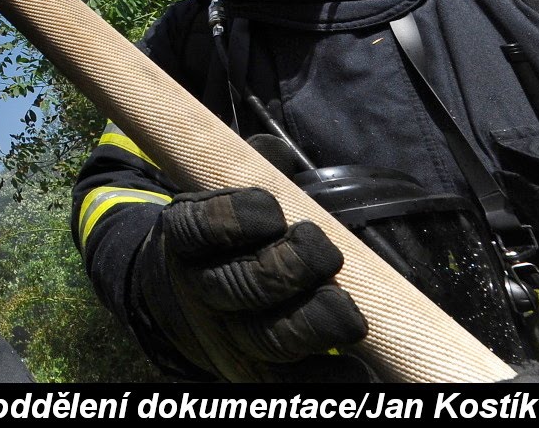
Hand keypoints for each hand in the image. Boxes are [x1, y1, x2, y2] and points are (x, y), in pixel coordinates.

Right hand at [134, 187, 369, 381]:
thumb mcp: (222, 189)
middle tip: (324, 252)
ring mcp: (229, 336)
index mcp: (186, 238)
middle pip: (240, 286)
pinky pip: (292, 384)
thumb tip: (281, 153)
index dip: (236, 219)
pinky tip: (359, 370)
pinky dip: (330, 378)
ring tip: (348, 312)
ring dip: (316, 324)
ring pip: (270, 337)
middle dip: (290, 269)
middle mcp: (201, 289)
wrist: (178, 299)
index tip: (272, 212)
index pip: (199, 228)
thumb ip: (253, 166)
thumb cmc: (222, 233)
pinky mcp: (256, 373)